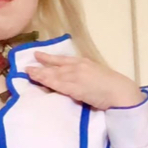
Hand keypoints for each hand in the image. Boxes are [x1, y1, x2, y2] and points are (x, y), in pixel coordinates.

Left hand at [26, 52, 143, 109]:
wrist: (120, 91)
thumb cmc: (112, 87)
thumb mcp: (97, 76)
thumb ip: (85, 76)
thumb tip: (77, 80)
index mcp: (84, 63)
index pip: (63, 59)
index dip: (49, 58)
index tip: (38, 55)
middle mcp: (78, 67)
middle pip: (55, 66)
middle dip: (41, 65)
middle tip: (27, 66)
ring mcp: (76, 76)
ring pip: (54, 74)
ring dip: (40, 74)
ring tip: (28, 73)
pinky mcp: (75, 87)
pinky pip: (57, 84)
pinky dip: (46, 81)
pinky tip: (38, 80)